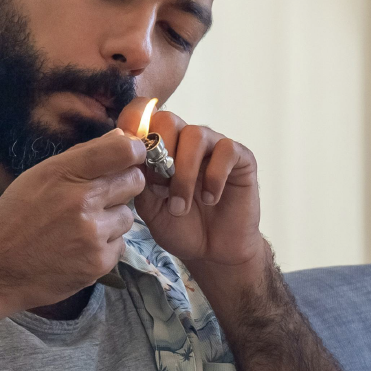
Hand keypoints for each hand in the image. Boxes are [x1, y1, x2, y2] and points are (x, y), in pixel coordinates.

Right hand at [0, 130, 145, 312]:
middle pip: (134, 181)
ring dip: (112, 220)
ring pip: (128, 216)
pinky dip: (105, 246)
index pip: (123, 150)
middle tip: (101, 197)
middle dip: (123, 186)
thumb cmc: (13, 219)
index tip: (130, 158)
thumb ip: (81, 156)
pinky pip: (120, 244)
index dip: (134, 152)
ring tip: (82, 228)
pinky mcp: (99, 262)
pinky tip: (80, 249)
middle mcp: (83, 200)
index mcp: (64, 173)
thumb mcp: (37, 176)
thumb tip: (121, 137)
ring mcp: (93, 233)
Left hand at [125, 101, 264, 271]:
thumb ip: (139, 180)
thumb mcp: (150, 207)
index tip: (130, 159)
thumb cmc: (180, 227)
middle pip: (168, 120)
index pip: (144, 118)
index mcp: (161, 146)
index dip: (135, 127)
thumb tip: (130, 156)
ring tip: (180, 206)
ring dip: (184, 173)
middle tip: (159, 189)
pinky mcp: (240, 158)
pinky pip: (226, 150)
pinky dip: (214, 176)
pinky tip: (209, 199)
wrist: (213, 252)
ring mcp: (214, 146)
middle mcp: (186, 140)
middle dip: (160, 153)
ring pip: (195, 135)